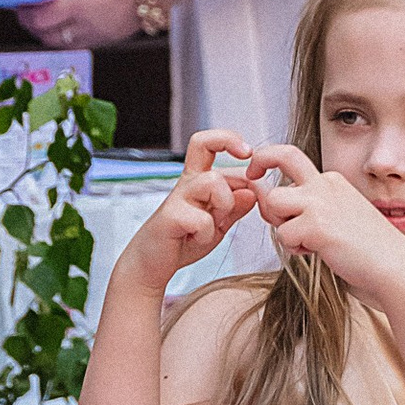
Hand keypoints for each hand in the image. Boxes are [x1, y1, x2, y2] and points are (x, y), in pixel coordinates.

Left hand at [22, 0, 142, 49]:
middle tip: (29, 13)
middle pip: (47, 37)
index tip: (22, 4)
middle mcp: (87, 25)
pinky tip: (72, 23)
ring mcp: (101, 35)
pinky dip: (72, 36)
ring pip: (65, 44)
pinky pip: (83, 43)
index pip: (39, 19)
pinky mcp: (112, 38)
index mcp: (77, 3)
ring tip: (49, 19)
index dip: (26, 13)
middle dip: (34, 26)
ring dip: (52, 34)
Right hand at [121, 128, 258, 297]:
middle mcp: (188, 183)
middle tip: (247, 160)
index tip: (249, 153)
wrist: (152, 263)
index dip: (233, 141)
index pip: (212, 144)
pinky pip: (201, 219)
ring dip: (225, 204)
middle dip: (229, 142)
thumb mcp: (217, 223)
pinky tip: (198, 239)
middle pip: (202, 142)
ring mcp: (178, 198)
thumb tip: (252, 191)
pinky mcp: (170, 218)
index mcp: (199, 179)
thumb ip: (234, 208)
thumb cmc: (183, 240)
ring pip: (212, 181)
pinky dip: (207, 233)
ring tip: (217, 223)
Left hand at [246, 141, 404, 308]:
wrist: (392, 264)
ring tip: (305, 240)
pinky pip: (284, 235)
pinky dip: (295, 247)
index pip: (292, 158)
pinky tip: (318, 251)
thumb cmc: (365, 246)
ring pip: (273, 202)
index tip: (256, 170)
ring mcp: (320, 202)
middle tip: (251, 176)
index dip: (269, 160)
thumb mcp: (334, 215)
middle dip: (260, 161)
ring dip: (280, 224)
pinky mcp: (316, 225)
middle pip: (282, 156)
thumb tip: (267, 199)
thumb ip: (304, 206)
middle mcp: (325, 184)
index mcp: (331, 180)